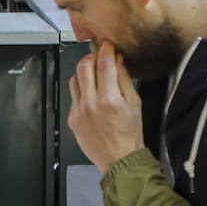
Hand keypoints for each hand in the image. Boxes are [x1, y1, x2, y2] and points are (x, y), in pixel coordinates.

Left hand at [67, 43, 144, 172]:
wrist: (119, 159)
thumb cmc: (130, 134)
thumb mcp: (135, 103)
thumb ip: (124, 79)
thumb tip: (117, 59)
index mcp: (109, 100)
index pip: (104, 64)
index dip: (106, 50)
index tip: (108, 46)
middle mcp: (91, 104)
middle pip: (83, 66)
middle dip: (92, 56)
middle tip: (100, 57)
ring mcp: (79, 112)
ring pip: (74, 79)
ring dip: (84, 72)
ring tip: (95, 75)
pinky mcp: (72, 119)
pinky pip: (74, 96)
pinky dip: (82, 89)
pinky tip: (92, 94)